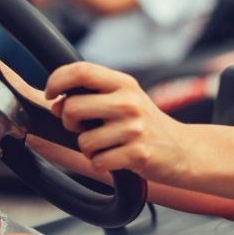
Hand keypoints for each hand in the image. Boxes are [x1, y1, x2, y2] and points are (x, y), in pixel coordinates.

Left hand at [45, 62, 192, 183]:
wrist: (182, 149)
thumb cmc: (145, 123)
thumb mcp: (124, 97)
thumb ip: (92, 94)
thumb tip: (56, 103)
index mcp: (123, 83)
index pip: (81, 70)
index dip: (57, 80)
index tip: (51, 94)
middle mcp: (129, 101)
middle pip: (73, 107)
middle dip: (69, 122)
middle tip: (84, 127)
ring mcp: (134, 128)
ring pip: (83, 140)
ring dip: (89, 149)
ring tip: (109, 145)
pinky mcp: (137, 154)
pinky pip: (97, 161)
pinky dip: (101, 164)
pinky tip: (117, 158)